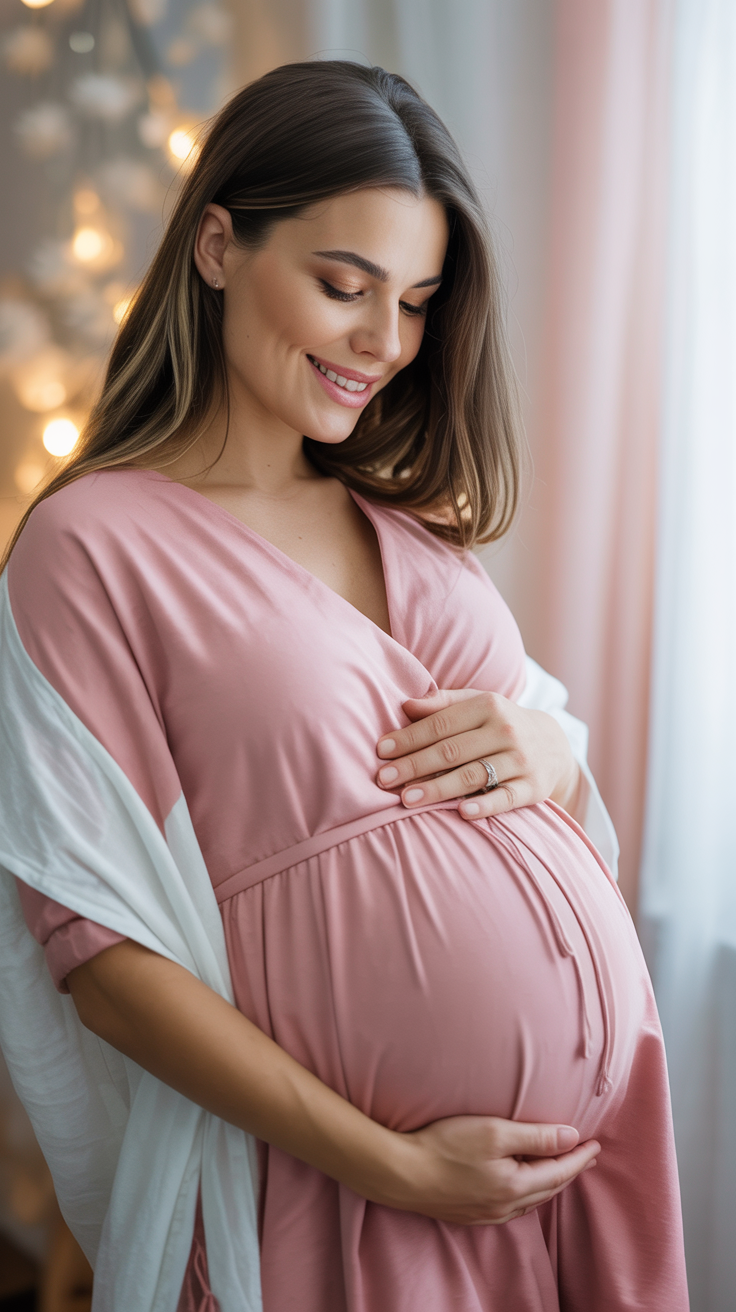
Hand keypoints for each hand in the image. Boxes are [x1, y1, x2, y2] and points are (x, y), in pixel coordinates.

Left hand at [376, 689, 580, 819]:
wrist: (553, 745)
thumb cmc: (500, 723)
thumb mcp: (477, 703)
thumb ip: (442, 703)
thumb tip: (405, 705)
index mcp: (488, 706)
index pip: (440, 724)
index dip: (409, 738)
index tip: (381, 751)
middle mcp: (505, 731)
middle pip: (451, 751)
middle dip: (414, 765)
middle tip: (384, 780)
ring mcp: (520, 760)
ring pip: (473, 776)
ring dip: (438, 789)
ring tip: (407, 799)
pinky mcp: (532, 788)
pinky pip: (505, 798)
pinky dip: (484, 806)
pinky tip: (461, 813)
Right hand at [390, 1116, 598, 1224]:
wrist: (399, 1173)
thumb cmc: (444, 1146)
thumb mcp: (493, 1132)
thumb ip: (535, 1136)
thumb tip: (571, 1138)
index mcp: (515, 1186)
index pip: (559, 1172)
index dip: (579, 1157)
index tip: (596, 1144)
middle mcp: (505, 1206)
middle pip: (548, 1189)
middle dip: (569, 1171)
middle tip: (586, 1156)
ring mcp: (486, 1214)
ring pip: (530, 1200)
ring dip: (549, 1183)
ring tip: (560, 1168)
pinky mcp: (469, 1214)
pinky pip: (512, 1206)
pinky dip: (527, 1192)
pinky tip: (523, 1185)